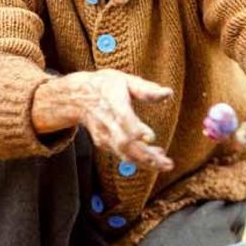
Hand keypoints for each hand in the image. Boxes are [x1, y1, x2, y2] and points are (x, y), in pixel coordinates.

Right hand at [32, 69, 174, 170]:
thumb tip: (168, 92)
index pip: (122, 118)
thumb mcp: (125, 80)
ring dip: (145, 162)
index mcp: (113, 102)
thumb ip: (146, 89)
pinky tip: (156, 157)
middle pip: (125, 143)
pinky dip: (139, 159)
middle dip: (146, 156)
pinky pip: (123, 154)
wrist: (77, 97)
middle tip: (167, 163)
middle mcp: (107, 122)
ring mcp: (104, 135)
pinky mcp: (104, 143)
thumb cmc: (106, 86)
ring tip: (166, 164)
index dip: (135, 130)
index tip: (151, 137)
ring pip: (124, 153)